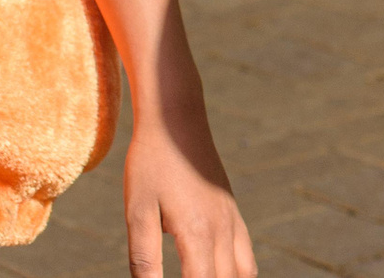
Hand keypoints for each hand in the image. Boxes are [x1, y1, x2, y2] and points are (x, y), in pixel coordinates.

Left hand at [123, 116, 254, 277]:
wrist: (178, 121)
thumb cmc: (151, 165)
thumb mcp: (138, 212)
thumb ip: (144, 258)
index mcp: (197, 234)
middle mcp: (222, 231)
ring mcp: (232, 221)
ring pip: (243, 274)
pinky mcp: (232, 212)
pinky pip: (245, 255)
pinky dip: (241, 276)